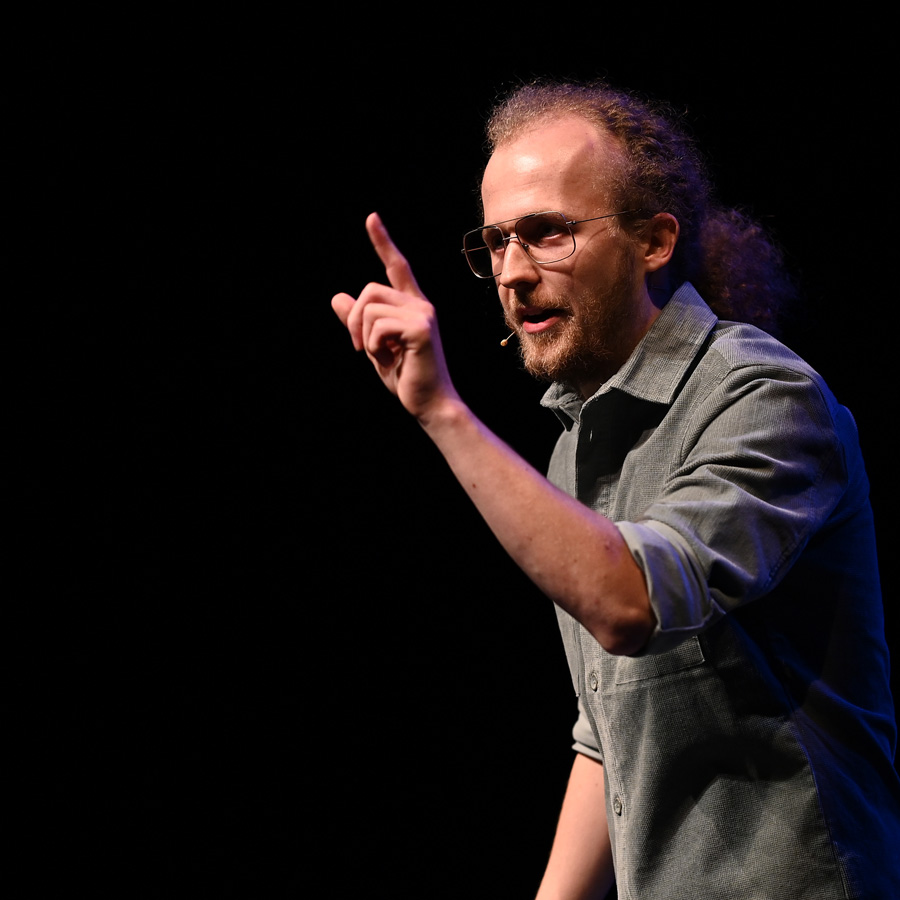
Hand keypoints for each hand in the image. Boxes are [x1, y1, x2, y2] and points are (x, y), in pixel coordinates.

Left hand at [331, 213, 459, 420]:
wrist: (430, 404)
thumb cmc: (406, 379)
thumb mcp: (374, 348)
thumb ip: (357, 322)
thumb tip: (336, 297)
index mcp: (412, 306)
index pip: (396, 267)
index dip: (383, 242)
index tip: (371, 218)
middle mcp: (420, 304)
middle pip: (369, 291)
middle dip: (353, 320)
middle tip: (358, 348)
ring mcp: (423, 314)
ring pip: (369, 309)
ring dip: (364, 338)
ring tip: (382, 356)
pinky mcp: (421, 328)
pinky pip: (377, 326)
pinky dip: (373, 346)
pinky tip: (391, 360)